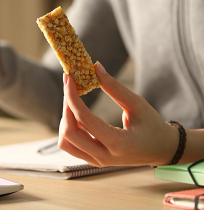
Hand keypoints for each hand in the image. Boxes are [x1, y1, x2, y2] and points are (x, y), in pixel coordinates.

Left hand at [58, 62, 179, 166]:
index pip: (84, 119)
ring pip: (65, 142)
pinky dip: (68, 129)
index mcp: (118, 143)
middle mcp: (104, 157)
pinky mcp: (93, 160)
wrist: (162, 150)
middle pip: (69, 134)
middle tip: (69, 87)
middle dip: (65, 108)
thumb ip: (115, 87)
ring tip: (74, 102)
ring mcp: (97, 161)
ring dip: (65, 120)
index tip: (68, 78)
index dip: (72, 96)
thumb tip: (95, 67)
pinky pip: (70, 146)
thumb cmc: (153, 126)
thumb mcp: (138, 104)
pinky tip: (77, 115)